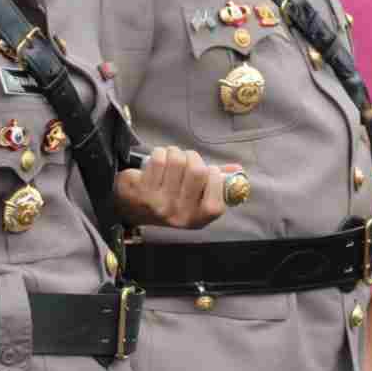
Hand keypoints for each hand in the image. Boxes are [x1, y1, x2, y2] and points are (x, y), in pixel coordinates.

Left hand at [114, 146, 228, 228]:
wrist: (134, 207)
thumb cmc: (170, 198)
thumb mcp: (196, 197)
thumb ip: (217, 183)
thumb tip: (237, 170)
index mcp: (198, 218)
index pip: (217, 196)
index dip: (215, 176)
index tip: (209, 170)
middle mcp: (179, 215)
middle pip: (198, 171)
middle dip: (193, 157)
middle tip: (187, 159)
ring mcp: (160, 204)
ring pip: (178, 160)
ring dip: (175, 152)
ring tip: (170, 159)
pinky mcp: (143, 190)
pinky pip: (159, 159)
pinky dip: (160, 153)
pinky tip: (157, 162)